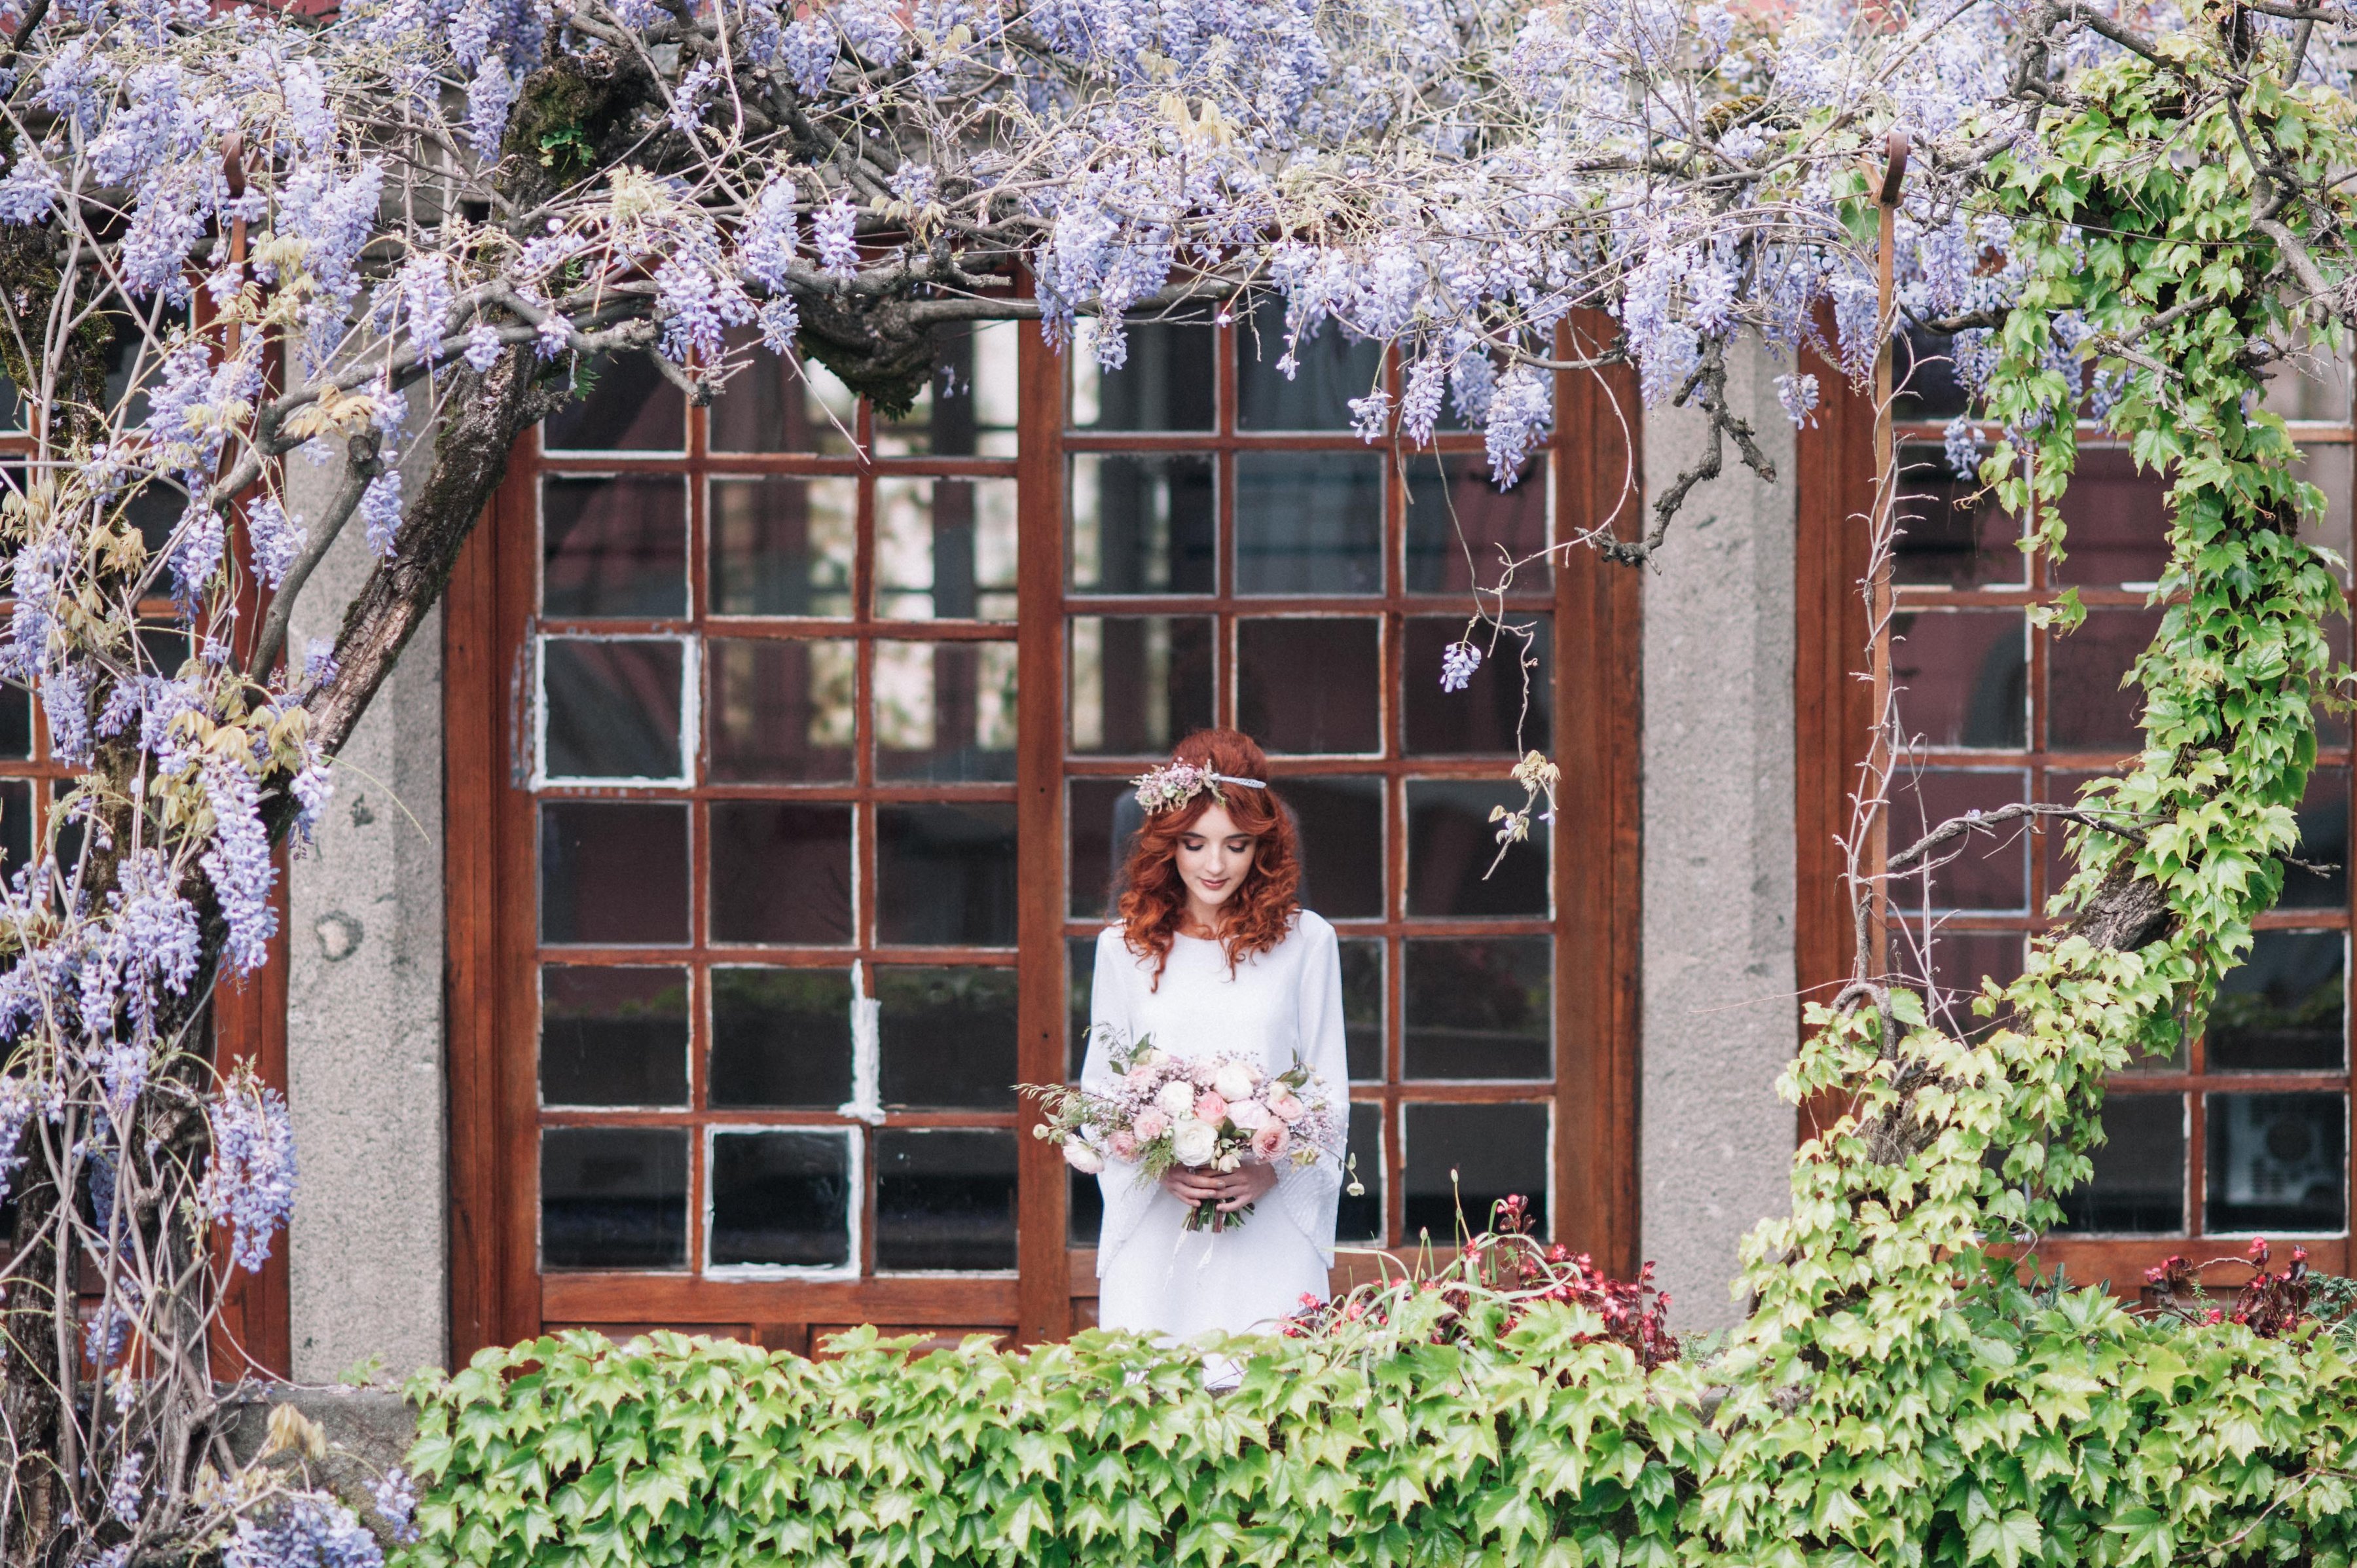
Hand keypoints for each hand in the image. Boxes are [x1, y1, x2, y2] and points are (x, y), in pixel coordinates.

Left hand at [1161, 1162, 1276, 1212]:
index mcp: (1236, 1167)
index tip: (1192, 1170)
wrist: (1271, 1174)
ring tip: (1201, 1195)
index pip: (1216, 1169)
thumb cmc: (1253, 1167)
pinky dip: (1225, 1207)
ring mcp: (1243, 1189)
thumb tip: (1210, 1161)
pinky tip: (1217, 1207)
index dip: (1203, 1170)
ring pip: (1223, 1193)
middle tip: (1192, 1184)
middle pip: (1217, 1181)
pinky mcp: (1247, 1198)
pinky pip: (1235, 1205)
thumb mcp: (1241, 1162)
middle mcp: (1239, 1177)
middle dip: (1204, 1183)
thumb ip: (1227, 1163)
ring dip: (1211, 1195)